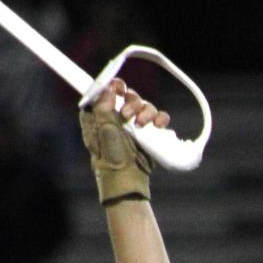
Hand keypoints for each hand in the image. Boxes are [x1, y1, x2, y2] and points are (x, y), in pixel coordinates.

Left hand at [80, 77, 169, 204]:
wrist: (126, 177)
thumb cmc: (109, 156)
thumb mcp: (102, 130)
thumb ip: (103, 107)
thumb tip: (108, 87)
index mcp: (104, 112)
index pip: (110, 90)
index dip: (115, 85)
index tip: (118, 89)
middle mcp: (120, 115)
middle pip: (130, 95)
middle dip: (132, 102)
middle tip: (127, 115)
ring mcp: (136, 123)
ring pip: (146, 105)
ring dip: (146, 111)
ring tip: (142, 125)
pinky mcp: (151, 132)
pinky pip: (160, 118)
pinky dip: (161, 119)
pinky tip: (157, 125)